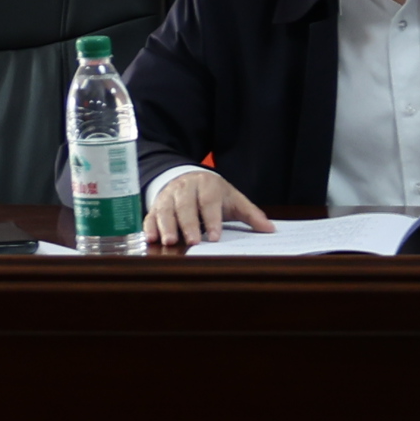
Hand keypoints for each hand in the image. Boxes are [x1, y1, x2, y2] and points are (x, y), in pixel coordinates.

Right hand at [147, 165, 269, 250]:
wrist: (189, 178)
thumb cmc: (214, 193)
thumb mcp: (233, 199)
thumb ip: (250, 214)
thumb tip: (270, 229)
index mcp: (207, 184)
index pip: (209, 201)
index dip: (212, 219)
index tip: (215, 236)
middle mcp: (185, 188)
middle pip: (185, 206)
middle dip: (189, 224)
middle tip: (193, 241)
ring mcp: (168, 196)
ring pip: (166, 210)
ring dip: (167, 226)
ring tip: (170, 242)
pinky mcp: (156, 205)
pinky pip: (150, 215)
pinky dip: (150, 227)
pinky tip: (151, 239)